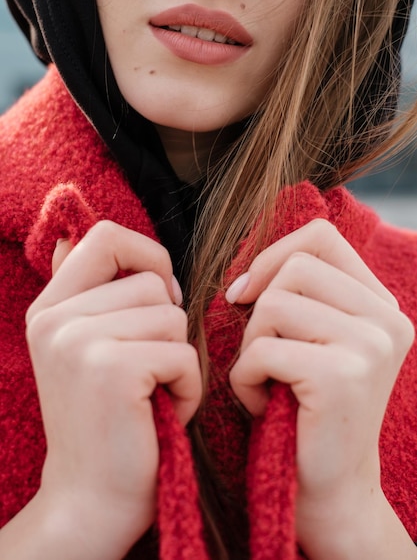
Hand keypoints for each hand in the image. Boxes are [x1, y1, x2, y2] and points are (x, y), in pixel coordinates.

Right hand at [26, 221, 201, 558]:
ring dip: (178, 359)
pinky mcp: (111, 369)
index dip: (148, 256)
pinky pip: (183, 353)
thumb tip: (69, 232)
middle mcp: (54, 319)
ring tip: (151, 394)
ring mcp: (78, 342)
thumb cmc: (110, 418)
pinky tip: (161, 413)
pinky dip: (188, 387)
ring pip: (172, 315)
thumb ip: (88, 291)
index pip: (106, 236)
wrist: (93, 497)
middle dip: (167, 326)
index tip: (158, 299)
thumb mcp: (86, 346)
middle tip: (147, 370)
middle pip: (152, 280)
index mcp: (50, 307)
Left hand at [228, 219, 414, 557]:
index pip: (321, 237)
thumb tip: (243, 276)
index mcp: (380, 304)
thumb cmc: (303, 407)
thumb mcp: (308, 340)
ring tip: (268, 381)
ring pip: (273, 306)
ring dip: (251, 346)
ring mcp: (370, 345)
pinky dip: (245, 378)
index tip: (246, 293)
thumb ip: (296, 295)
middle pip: (293, 269)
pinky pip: (261, 350)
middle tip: (265, 356)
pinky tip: (264, 404)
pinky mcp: (342, 376)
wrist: (326, 485)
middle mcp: (386, 319)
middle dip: (259, 311)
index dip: (273, 255)